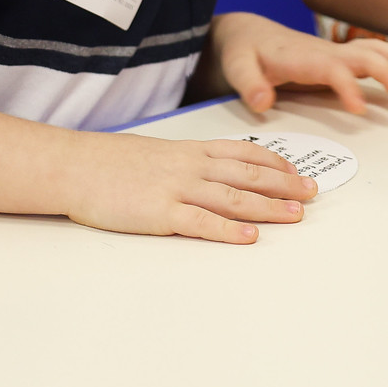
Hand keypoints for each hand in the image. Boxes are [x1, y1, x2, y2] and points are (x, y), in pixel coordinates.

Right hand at [62, 132, 317, 243]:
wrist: (75, 166)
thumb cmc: (110, 161)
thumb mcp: (156, 153)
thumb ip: (185, 162)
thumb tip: (210, 172)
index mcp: (190, 150)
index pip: (244, 152)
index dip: (275, 163)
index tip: (297, 172)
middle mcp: (191, 166)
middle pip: (248, 175)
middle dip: (284, 185)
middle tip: (312, 194)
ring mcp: (177, 189)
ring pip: (234, 198)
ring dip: (268, 207)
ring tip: (295, 215)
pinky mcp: (161, 214)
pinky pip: (201, 223)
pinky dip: (228, 230)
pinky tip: (249, 237)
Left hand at [211, 10, 387, 113]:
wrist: (245, 33)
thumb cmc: (242, 52)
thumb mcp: (236, 68)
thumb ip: (248, 85)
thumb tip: (262, 102)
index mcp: (300, 57)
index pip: (330, 69)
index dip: (348, 86)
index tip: (360, 108)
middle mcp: (321, 52)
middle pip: (359, 55)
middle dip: (383, 70)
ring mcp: (331, 54)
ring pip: (368, 50)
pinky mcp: (335, 59)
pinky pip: (367, 54)